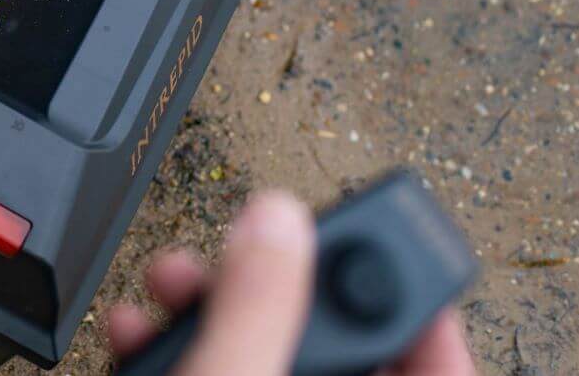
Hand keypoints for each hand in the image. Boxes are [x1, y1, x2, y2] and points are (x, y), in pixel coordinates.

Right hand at [107, 191, 474, 375]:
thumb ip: (256, 307)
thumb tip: (278, 217)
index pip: (440, 365)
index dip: (424, 297)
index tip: (393, 237)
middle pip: (334, 344)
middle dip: (275, 281)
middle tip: (245, 243)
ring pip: (260, 350)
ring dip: (208, 306)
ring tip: (171, 278)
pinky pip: (209, 371)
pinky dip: (173, 346)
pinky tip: (138, 328)